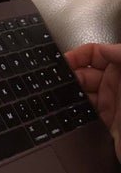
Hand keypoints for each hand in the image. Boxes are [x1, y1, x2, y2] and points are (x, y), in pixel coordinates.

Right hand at [65, 43, 120, 159]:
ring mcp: (112, 104)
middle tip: (58, 82)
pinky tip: (67, 111)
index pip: (97, 53)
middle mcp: (118, 85)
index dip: (79, 55)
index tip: (63, 61)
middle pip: (85, 73)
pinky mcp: (106, 123)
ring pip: (82, 93)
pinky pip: (84, 113)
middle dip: (70, 76)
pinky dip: (74, 111)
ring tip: (59, 96)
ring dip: (69, 94)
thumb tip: (104, 48)